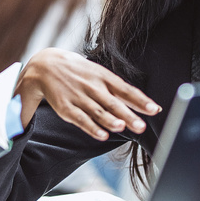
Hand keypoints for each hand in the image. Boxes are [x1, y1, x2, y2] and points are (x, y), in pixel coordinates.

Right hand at [16, 48, 159, 140]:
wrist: (45, 65)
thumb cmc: (79, 71)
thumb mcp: (98, 73)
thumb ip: (118, 88)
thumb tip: (141, 102)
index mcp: (103, 76)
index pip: (126, 90)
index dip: (141, 100)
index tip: (154, 109)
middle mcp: (93, 87)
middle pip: (114, 103)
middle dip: (129, 115)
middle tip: (142, 126)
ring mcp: (79, 97)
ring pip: (98, 111)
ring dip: (110, 120)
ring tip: (122, 127)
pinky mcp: (66, 108)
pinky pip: (81, 119)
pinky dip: (92, 128)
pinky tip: (102, 135)